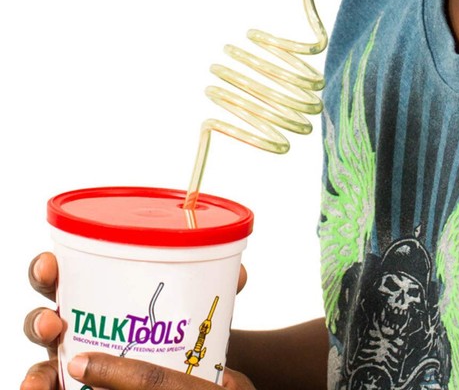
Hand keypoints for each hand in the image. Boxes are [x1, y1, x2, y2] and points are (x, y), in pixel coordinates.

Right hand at [21, 253, 248, 389]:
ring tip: (47, 375)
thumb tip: (238, 274)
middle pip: (43, 319)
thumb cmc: (175, 328)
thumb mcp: (190, 305)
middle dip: (39, 318)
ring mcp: (70, 363)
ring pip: (41, 365)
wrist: (183, 374)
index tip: (51, 265)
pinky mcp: (75, 389)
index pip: (62, 276)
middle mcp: (74, 327)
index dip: (47, 270)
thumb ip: (210, 288)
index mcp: (94, 293)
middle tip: (54, 322)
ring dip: (36, 370)